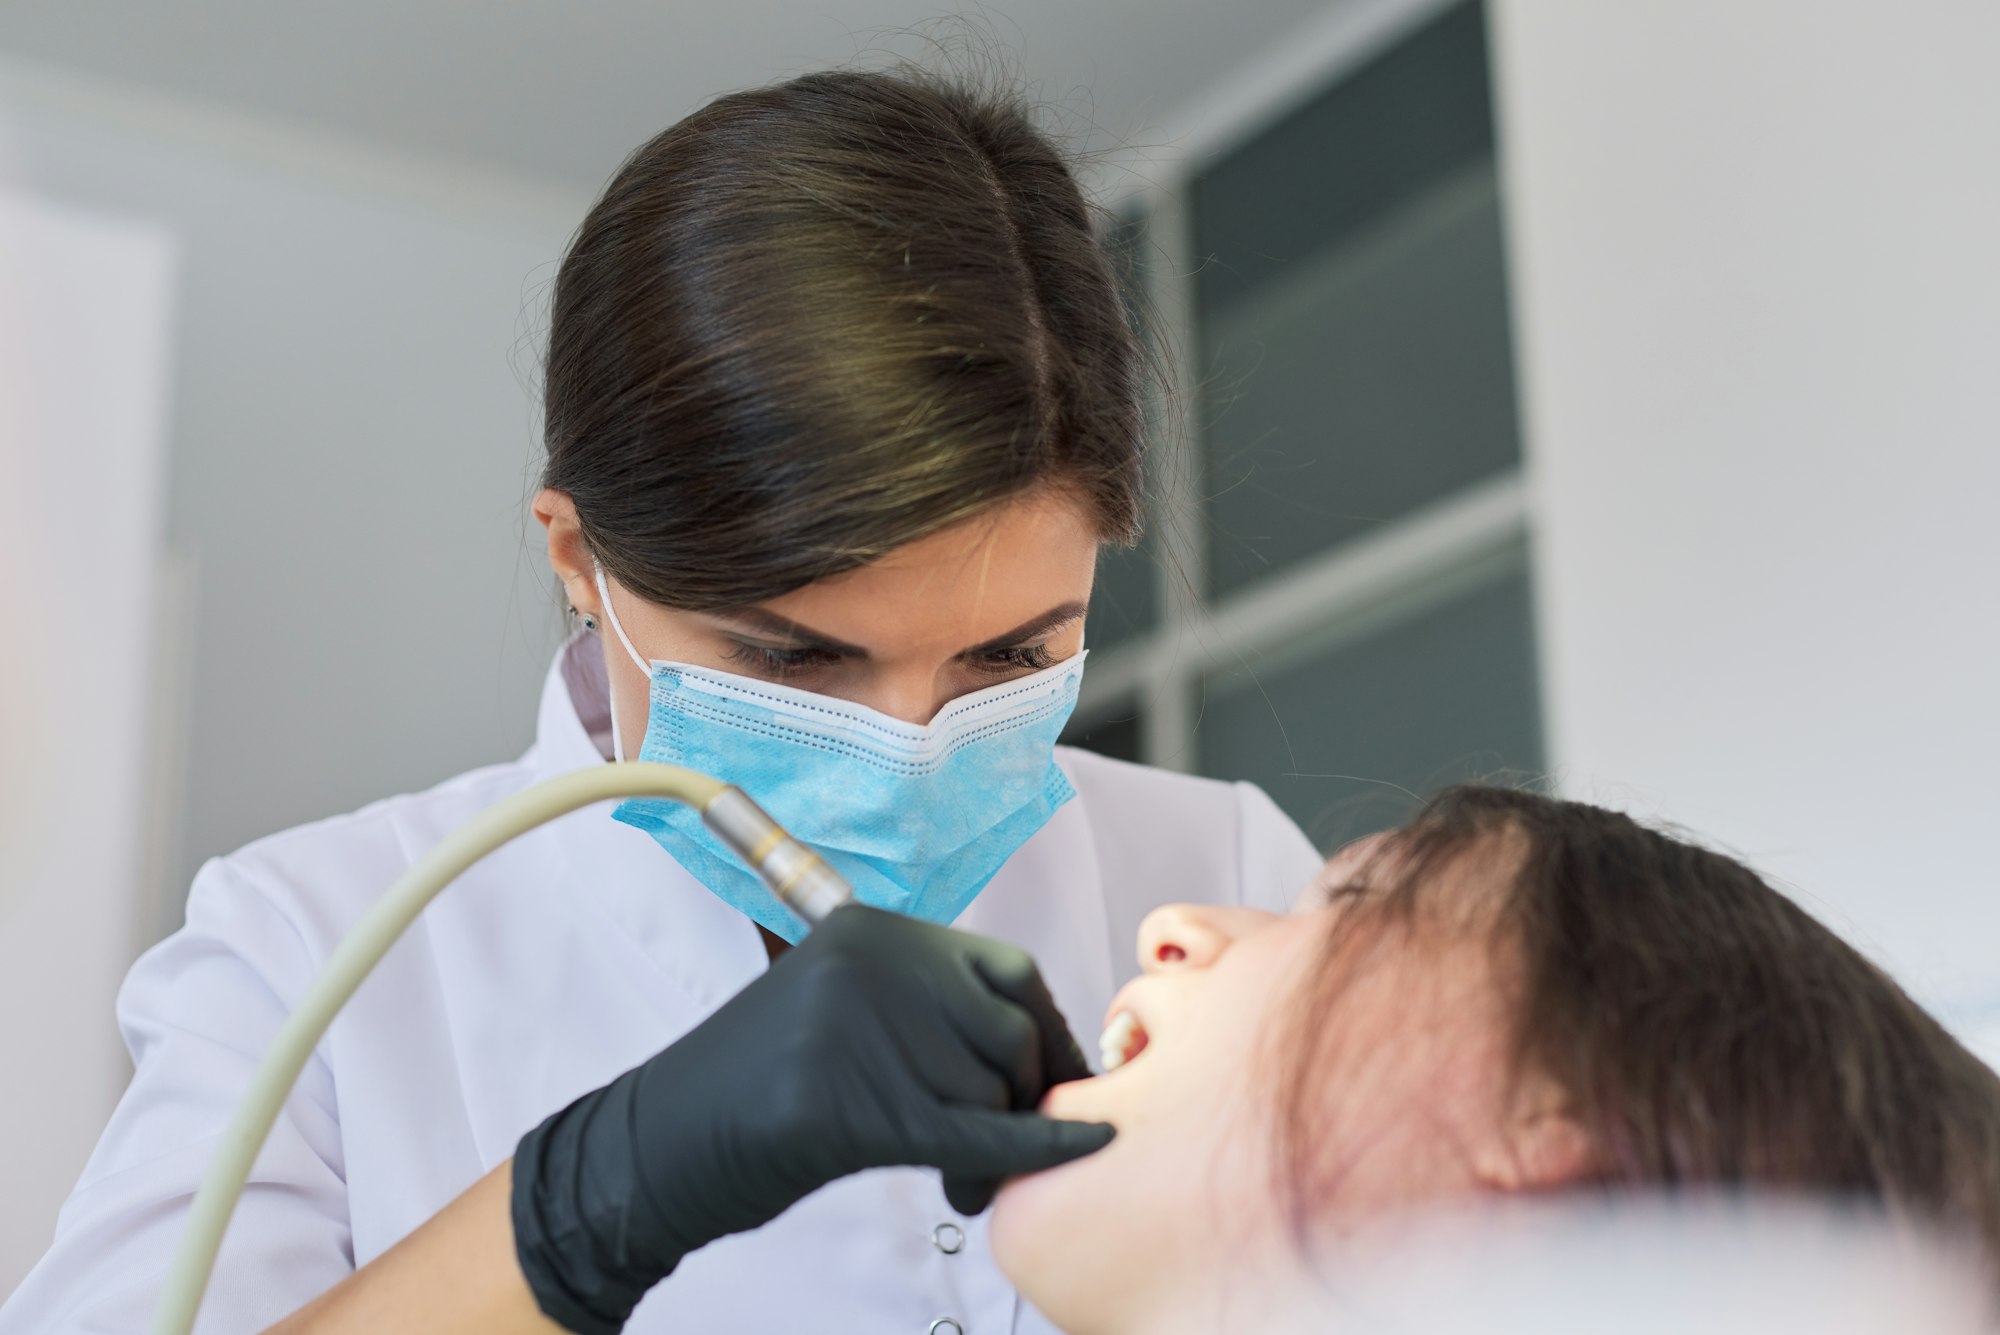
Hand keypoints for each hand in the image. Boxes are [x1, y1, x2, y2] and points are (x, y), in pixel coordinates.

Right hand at [510, 904, 1113, 1333]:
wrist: (655, 1147)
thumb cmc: (755, 1088)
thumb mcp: (840, 1006)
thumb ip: (923, 1000)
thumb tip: (1041, 1035)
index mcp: (870, 929)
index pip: (1008, 970)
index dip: (1050, 1028)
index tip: (1062, 1075)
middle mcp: (869, 964)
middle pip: (1010, 1033)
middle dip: (1029, 1094)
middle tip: (1011, 1144)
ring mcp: (856, 1030)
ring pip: (991, 1092)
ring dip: (1000, 1148)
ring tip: (965, 1179)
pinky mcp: (849, 1108)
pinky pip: (975, 1134)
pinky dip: (1035, 1151)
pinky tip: (1078, 1153)